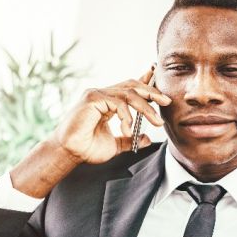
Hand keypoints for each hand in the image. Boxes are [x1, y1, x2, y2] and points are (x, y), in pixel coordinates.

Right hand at [8, 68, 171, 198]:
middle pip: (133, 86)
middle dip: (152, 92)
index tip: (161, 83)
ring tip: (156, 122)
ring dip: (146, 108)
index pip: (130, 88)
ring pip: (128, 93)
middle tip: (167, 102)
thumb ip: (130, 139)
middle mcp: (103, 94)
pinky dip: (127, 116)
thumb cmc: (87, 148)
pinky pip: (117, 102)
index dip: (146, 83)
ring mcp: (97, 94)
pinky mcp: (92, 98)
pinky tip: (128, 129)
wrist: (70, 153)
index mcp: (108, 102)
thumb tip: (147, 139)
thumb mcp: (115, 144)